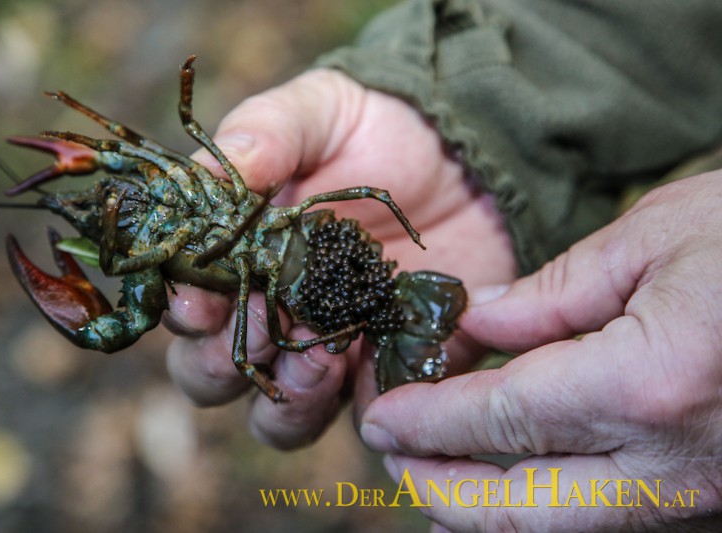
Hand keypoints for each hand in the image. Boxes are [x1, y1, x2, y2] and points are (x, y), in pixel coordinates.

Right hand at [164, 68, 515, 447]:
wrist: (462, 158)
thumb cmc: (374, 132)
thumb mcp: (316, 113)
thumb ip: (265, 135)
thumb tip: (211, 175)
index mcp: (239, 263)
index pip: (190, 307)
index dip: (187, 313)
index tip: (201, 301)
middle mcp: (272, 319)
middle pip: (216, 377)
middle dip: (225, 365)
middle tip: (262, 325)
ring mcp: (327, 352)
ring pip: (279, 417)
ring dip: (287, 401)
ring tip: (318, 357)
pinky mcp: (385, 370)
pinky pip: (364, 417)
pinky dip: (364, 406)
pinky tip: (372, 365)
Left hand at [359, 171, 721, 530]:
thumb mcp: (658, 238)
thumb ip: (554, 293)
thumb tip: (479, 323)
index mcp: (646, 386)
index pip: (497, 421)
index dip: (427, 423)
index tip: (383, 418)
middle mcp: (672, 465)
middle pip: (517, 513)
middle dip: (438, 491)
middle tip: (392, 455)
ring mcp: (700, 494)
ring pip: (560, 531)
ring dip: (483, 511)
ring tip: (436, 470)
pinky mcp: (717, 496)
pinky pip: (606, 519)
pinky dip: (543, 506)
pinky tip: (515, 475)